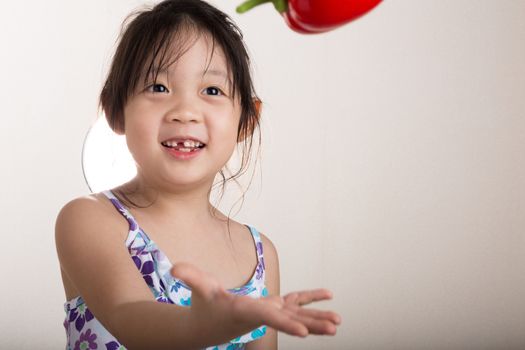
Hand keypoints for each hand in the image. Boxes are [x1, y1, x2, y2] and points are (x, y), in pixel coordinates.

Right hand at [171, 263, 340, 341]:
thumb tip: (175, 268)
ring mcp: (269, 312)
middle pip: (290, 321)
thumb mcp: (199, 290)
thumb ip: (191, 278)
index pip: (268, 318)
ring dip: (317, 318)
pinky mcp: (272, 308)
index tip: (305, 333)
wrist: (207, 326)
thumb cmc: (204, 306)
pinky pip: (294, 304)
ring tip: (338, 322)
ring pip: (297, 315)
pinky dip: (310, 300)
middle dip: (312, 325)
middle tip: (334, 328)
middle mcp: (262, 315)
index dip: (286, 324)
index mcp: (247, 311)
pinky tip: (328, 296)